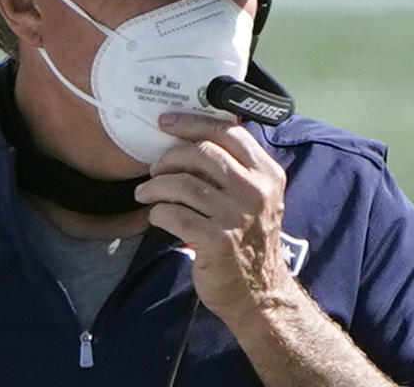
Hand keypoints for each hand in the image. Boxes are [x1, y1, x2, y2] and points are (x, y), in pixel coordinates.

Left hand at [134, 112, 294, 325]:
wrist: (258, 292)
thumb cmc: (248, 239)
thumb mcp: (255, 197)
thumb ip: (234, 168)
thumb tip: (188, 138)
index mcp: (268, 173)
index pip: (229, 133)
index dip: (193, 123)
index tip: (166, 122)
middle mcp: (257, 191)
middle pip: (202, 154)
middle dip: (169, 157)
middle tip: (154, 168)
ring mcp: (237, 217)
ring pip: (182, 184)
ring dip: (156, 186)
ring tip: (146, 193)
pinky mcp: (217, 241)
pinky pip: (173, 214)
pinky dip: (158, 212)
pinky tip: (157, 215)